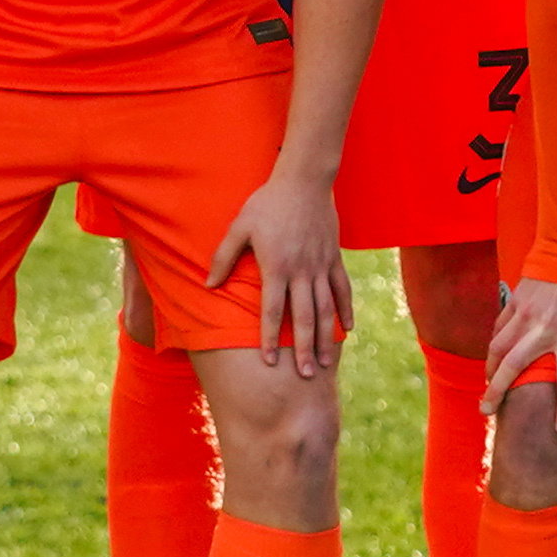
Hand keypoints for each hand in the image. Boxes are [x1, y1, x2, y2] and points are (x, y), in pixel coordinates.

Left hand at [210, 169, 349, 375]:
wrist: (303, 181)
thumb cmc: (266, 203)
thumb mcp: (240, 227)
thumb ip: (223, 257)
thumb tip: (208, 286)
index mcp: (276, 266)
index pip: (272, 311)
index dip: (270, 337)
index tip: (269, 361)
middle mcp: (301, 271)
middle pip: (303, 317)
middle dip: (304, 349)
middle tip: (305, 375)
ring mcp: (321, 265)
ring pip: (326, 308)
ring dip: (326, 337)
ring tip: (325, 363)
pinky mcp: (334, 258)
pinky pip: (342, 289)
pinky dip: (346, 309)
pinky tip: (348, 329)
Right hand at [486, 276, 556, 434]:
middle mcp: (545, 330)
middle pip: (513, 369)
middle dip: (497, 393)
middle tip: (486, 412)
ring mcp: (526, 315)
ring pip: (498, 349)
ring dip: (490, 371)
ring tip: (486, 388)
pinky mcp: (517, 300)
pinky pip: (499, 328)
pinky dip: (494, 344)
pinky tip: (492, 356)